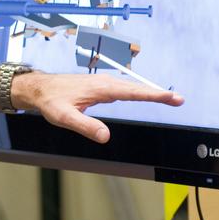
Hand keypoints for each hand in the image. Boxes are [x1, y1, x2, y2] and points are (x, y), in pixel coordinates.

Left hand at [15, 72, 182, 142]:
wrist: (39, 89)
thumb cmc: (50, 102)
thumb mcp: (65, 118)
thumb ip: (85, 126)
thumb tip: (106, 136)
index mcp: (100, 88)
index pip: (133, 93)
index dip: (154, 95)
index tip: (172, 97)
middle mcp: (104, 82)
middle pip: (137, 88)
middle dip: (158, 94)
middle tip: (179, 100)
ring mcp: (103, 83)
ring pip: (131, 87)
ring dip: (150, 92)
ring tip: (169, 98)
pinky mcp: (100, 86)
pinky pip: (124, 88)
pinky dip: (138, 92)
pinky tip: (144, 95)